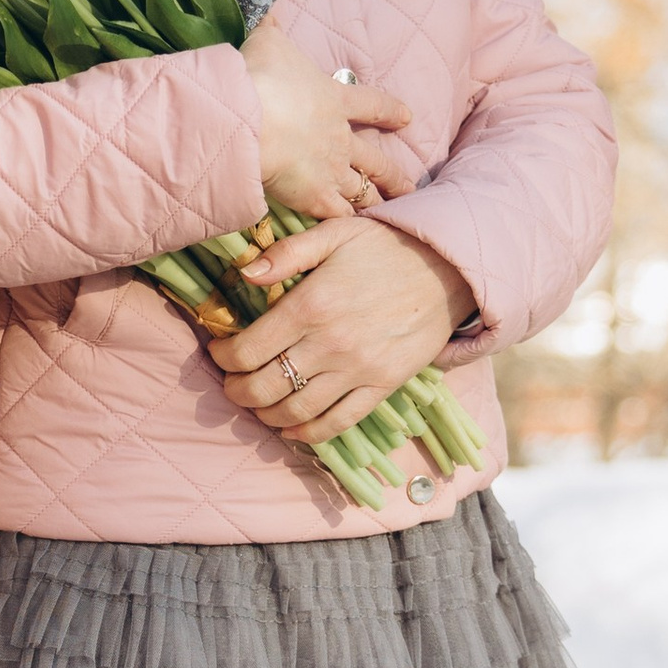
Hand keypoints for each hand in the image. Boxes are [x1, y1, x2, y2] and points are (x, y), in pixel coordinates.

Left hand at [206, 213, 475, 440]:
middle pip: (265, 386)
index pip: (248, 349)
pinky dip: (308, 433)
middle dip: (237, 391)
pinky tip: (290, 428)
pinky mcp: (382, 386)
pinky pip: (338, 422)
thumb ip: (286, 253)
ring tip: (257, 405)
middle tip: (231, 385)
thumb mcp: (333, 234)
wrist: (447, 267)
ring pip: (296, 410)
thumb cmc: (384, 246)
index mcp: (311, 305)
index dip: (224, 358)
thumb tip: (244, 274)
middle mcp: (330, 343)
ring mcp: (358, 370)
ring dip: (266, 415)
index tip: (219, 353)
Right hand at [241, 21, 416, 221]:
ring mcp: (331, 170)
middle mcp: (339, 138)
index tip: (408, 117)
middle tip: (410, 185)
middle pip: (375, 159)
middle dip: (393, 173)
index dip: (390, 111)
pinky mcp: (315, 197)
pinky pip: (339, 215)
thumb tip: (269, 13)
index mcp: (334, 100)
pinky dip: (349, 223)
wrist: (250, 116)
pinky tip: (358, 233)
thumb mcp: (268, 42)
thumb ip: (272, 31)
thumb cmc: (259, 76)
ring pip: (363, 190)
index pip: (372, 105)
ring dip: (378, 200)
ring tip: (392, 211)